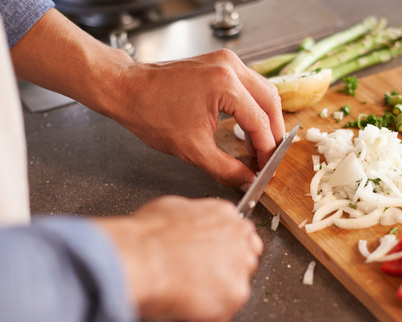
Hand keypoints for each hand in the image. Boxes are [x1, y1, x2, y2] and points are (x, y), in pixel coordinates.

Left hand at [10, 10, 282, 188]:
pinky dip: (253, 106)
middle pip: (270, 101)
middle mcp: (230, 67)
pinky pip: (248, 85)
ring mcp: (225, 61)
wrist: (128, 91)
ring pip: (262, 90)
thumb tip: (247, 180)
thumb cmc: (151, 114)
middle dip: (273, 132)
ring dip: (264, 118)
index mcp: (225, 85)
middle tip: (268, 157)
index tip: (265, 168)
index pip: (260, 122)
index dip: (266, 149)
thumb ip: (226, 169)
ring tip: (259, 145)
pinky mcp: (219, 62)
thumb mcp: (192, 149)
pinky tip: (247, 127)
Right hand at [94, 196, 261, 321]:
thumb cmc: (146, 238)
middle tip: (198, 281)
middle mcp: (238, 238)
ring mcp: (240, 266)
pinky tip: (185, 311)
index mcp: (223, 215)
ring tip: (187, 297)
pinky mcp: (236, 294)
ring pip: (235, 288)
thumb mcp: (169, 209)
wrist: (141, 259)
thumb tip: (185, 228)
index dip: (222, 252)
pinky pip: (223, 314)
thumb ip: (190, 219)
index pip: (239, 235)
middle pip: (245, 260)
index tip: (209, 261)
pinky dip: (204, 319)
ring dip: (215, 296)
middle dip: (224, 273)